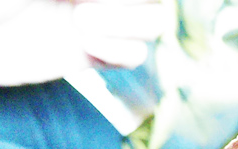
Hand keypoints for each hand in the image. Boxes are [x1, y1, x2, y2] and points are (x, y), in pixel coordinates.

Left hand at [0, 0, 169, 85]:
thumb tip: (99, 1)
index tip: (84, 1)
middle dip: (128, 6)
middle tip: (82, 6)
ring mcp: (99, 17)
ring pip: (154, 22)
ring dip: (130, 23)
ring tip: (82, 22)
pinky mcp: (94, 53)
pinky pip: (135, 55)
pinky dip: (121, 52)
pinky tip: (89, 46)